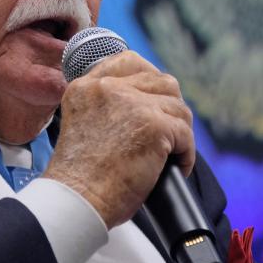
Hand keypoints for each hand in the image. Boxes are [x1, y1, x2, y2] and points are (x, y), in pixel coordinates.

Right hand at [44, 51, 193, 228]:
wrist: (77, 201)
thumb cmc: (79, 179)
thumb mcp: (83, 127)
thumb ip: (106, 108)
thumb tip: (147, 105)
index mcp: (86, 87)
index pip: (128, 62)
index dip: (149, 78)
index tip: (154, 101)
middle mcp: (107, 88)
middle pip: (160, 81)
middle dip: (170, 107)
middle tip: (169, 133)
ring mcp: (132, 104)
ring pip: (177, 107)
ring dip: (180, 131)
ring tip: (172, 154)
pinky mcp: (154, 125)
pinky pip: (185, 134)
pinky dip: (186, 153)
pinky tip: (176, 167)